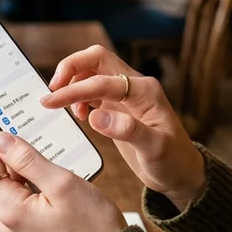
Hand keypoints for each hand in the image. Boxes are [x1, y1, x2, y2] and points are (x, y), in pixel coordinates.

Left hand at [0, 104, 125, 231]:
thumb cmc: (94, 228)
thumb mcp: (62, 184)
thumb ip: (29, 160)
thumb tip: (0, 140)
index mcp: (11, 210)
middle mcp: (9, 221)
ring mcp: (20, 227)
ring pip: (12, 183)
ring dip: (16, 159)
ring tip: (20, 129)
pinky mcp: (33, 229)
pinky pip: (24, 195)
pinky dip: (29, 176)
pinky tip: (40, 161)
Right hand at [41, 46, 206, 210]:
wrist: (181, 172)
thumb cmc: (173, 161)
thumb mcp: (155, 150)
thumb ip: (127, 131)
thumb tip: (96, 116)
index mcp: (145, 91)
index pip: (101, 81)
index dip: (73, 89)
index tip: (50, 102)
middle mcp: (135, 86)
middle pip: (96, 59)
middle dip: (71, 68)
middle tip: (52, 90)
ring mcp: (127, 94)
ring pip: (93, 71)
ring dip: (74, 81)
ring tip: (62, 105)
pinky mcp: (120, 106)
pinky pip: (94, 88)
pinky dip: (80, 94)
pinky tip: (79, 114)